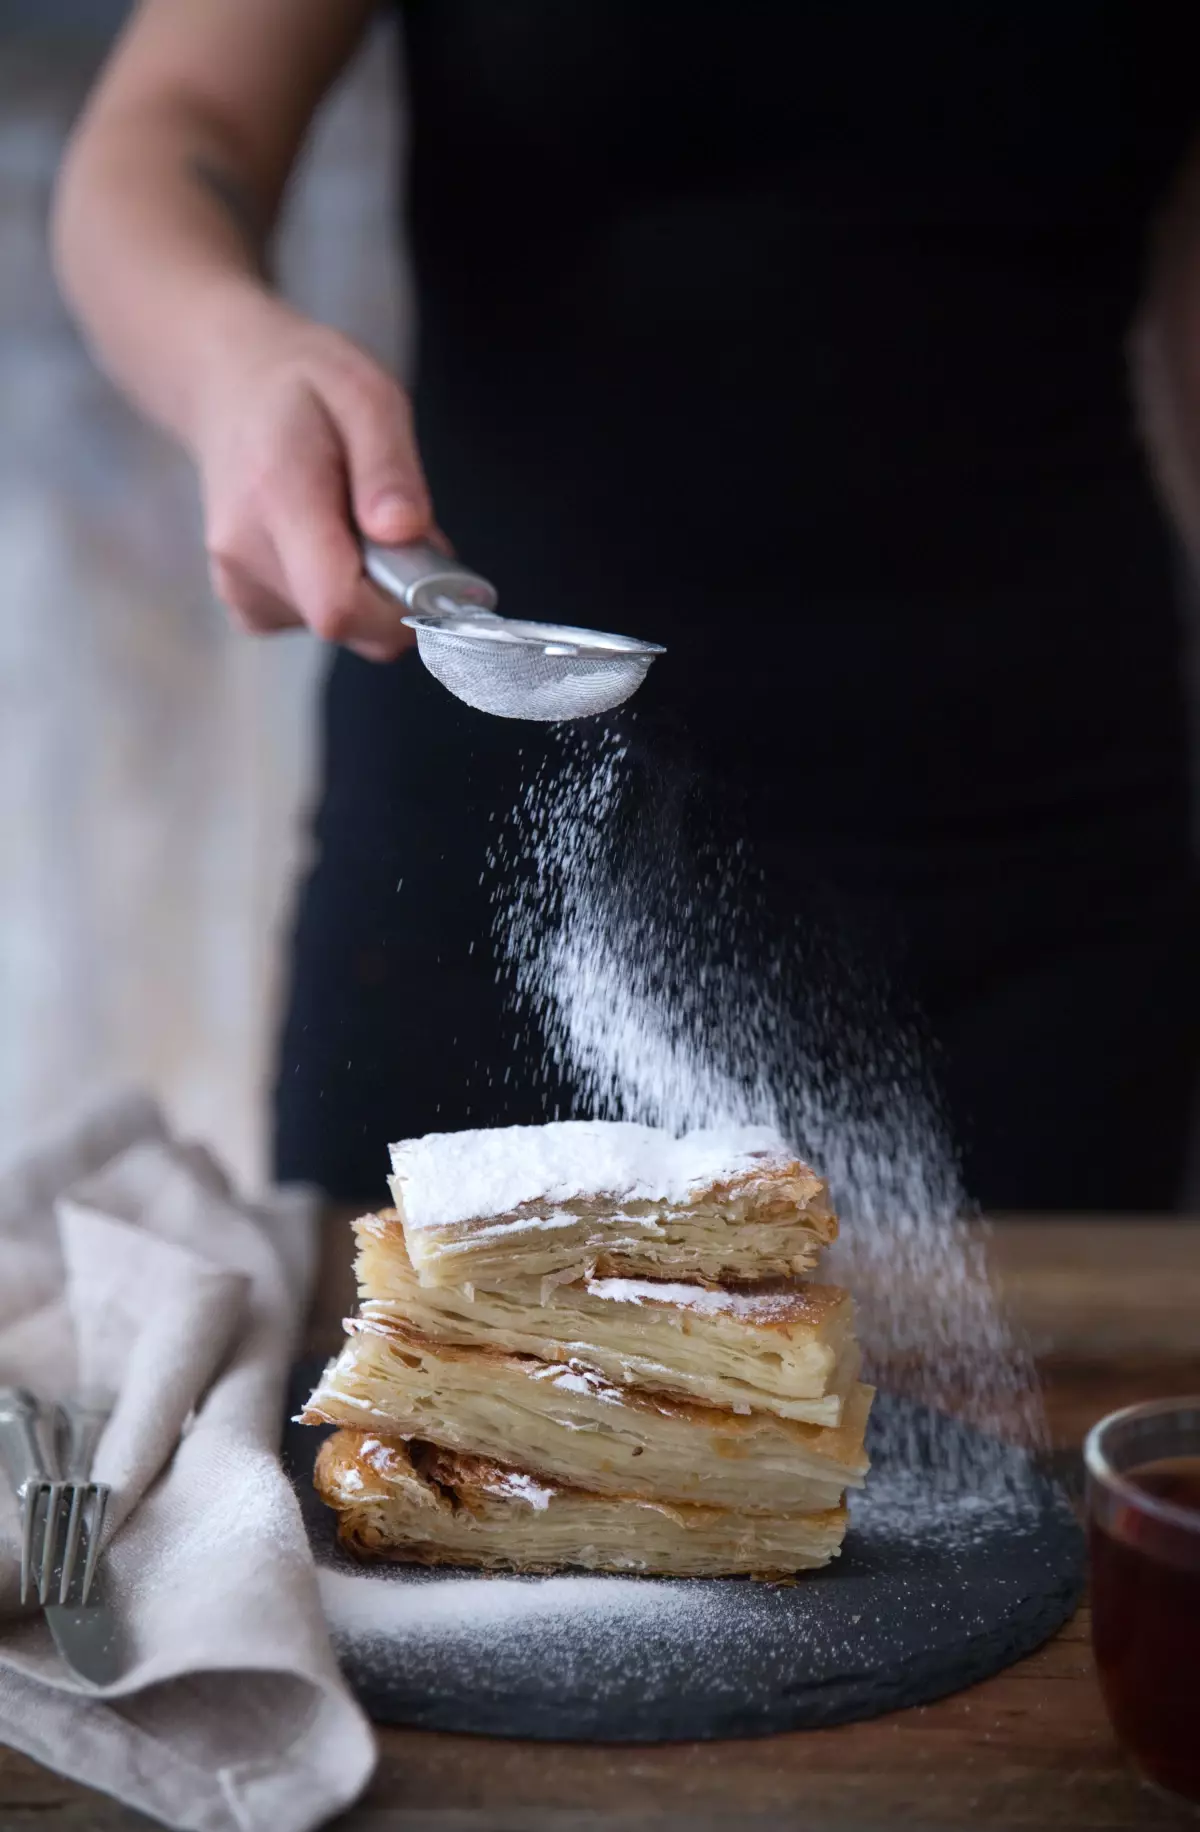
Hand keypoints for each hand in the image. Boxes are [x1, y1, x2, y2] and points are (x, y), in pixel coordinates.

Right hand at [192, 292, 432, 660]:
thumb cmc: (304, 386)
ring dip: (370, 589)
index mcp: (277, 497)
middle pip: (346, 624)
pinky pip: (316, 624)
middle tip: (396, 525)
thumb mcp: (366, 394)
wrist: (230, 388)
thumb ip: (388, 466)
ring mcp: (238, 585)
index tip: (429, 566)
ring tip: (353, 519)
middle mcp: (245, 553)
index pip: (339, 606)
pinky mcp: (246, 604)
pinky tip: (328, 541)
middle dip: (395, 593)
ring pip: (340, 628)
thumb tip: (402, 532)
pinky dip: (341, 593)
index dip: (400, 606)